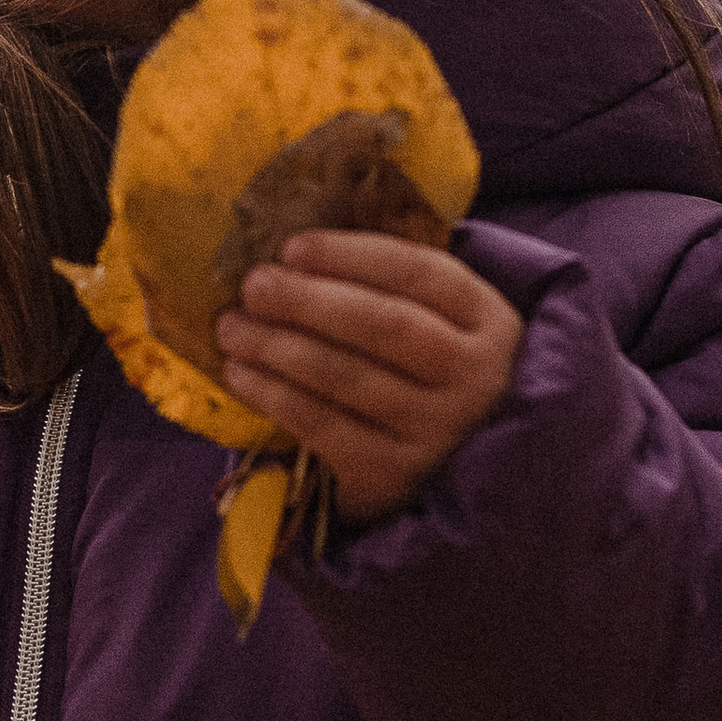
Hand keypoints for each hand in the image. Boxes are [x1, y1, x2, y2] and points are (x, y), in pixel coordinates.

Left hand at [215, 229, 522, 527]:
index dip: (351, 255)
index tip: (293, 247)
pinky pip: (324, 426)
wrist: (451, 462)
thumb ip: (384, 282)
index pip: (420, 273)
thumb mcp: (433, 319)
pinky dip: (275, 395)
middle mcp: (474, 375)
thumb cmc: (422, 369)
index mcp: (488, 320)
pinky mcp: (396, 473)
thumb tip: (293, 250)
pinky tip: (241, 374)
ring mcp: (437, 428)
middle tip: (254, 285)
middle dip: (308, 300)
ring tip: (233, 328)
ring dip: (278, 347)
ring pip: (347, 376)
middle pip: (384, 324)